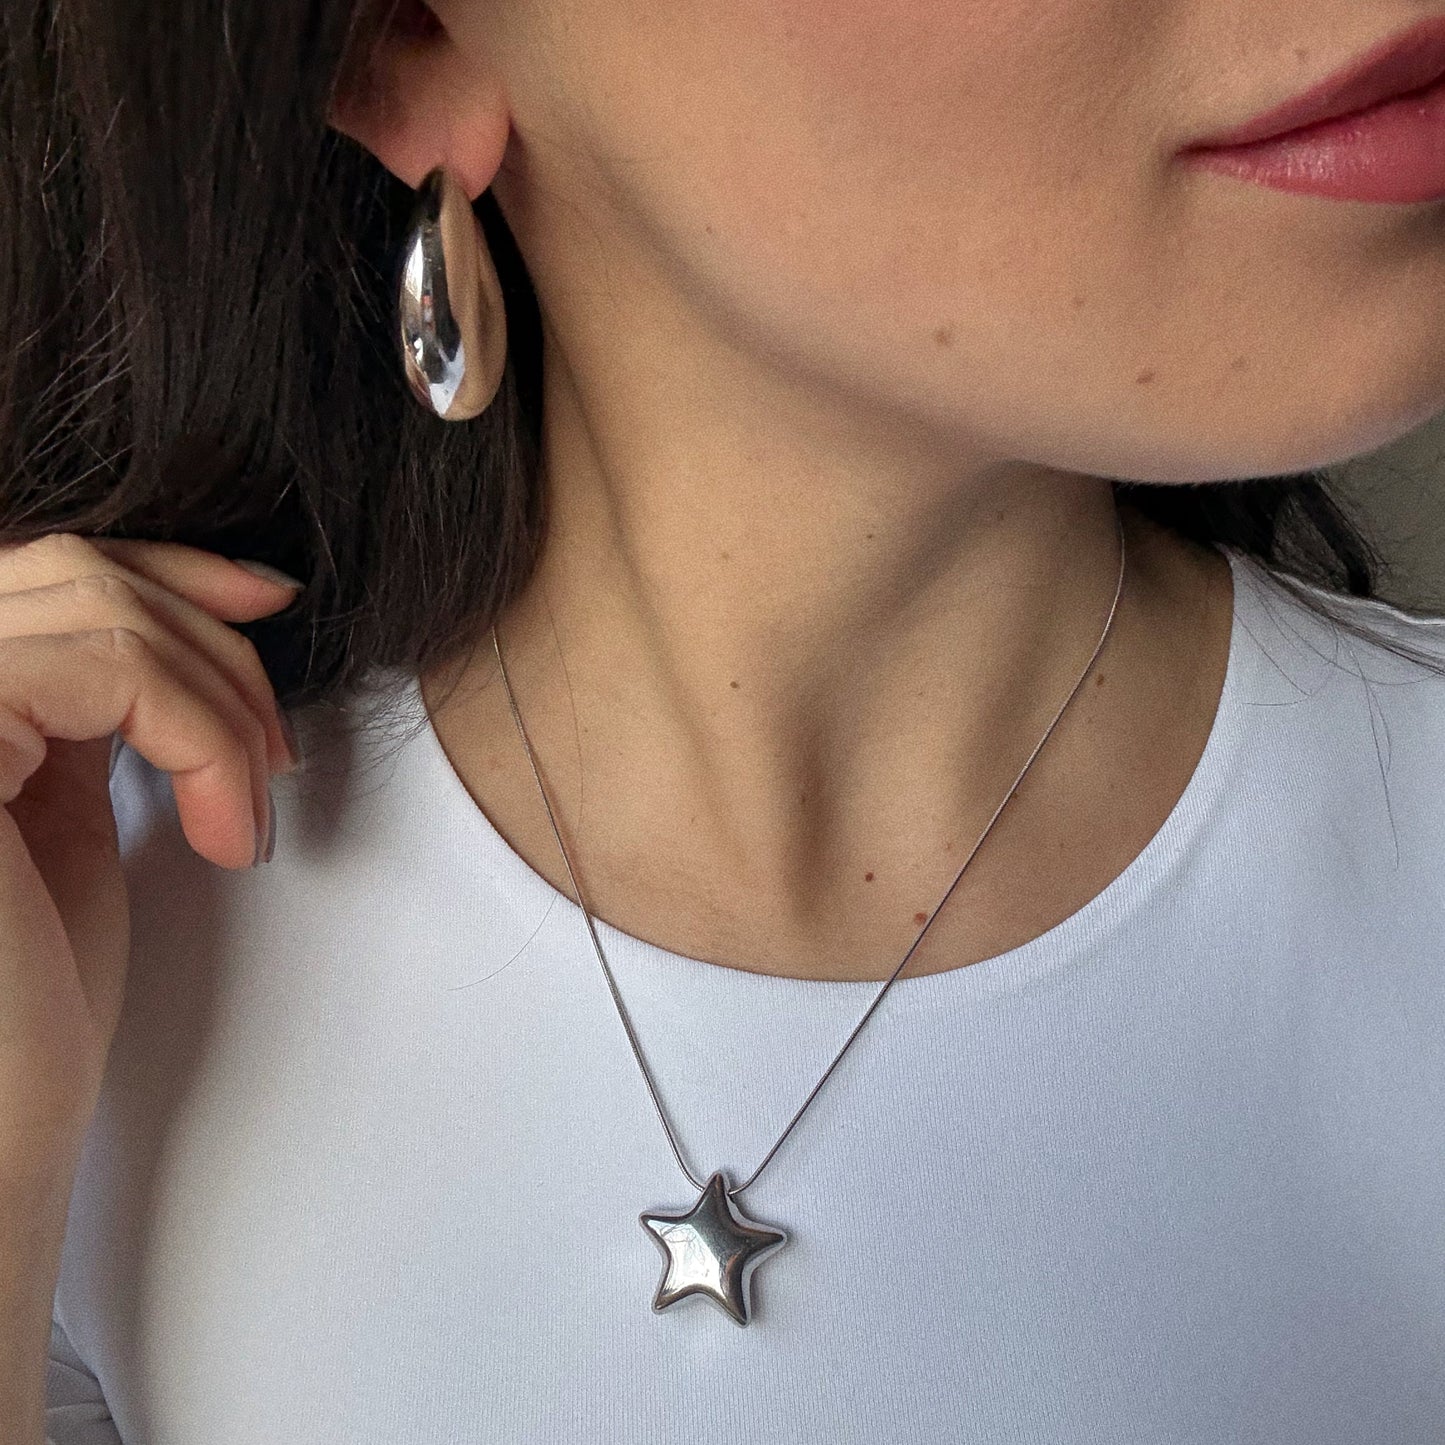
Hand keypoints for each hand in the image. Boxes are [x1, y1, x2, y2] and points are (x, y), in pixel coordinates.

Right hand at [0, 533, 300, 1185]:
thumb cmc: (21, 996)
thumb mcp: (53, 809)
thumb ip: (75, 705)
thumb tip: (165, 618)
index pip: (40, 569)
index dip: (163, 567)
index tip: (267, 599)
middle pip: (74, 571)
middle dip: (214, 645)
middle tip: (277, 756)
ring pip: (102, 610)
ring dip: (220, 706)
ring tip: (251, 810)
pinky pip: (111, 668)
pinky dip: (204, 741)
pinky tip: (228, 836)